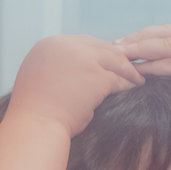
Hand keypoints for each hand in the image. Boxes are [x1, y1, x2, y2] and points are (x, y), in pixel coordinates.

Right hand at [8, 35, 140, 137]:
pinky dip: (128, 83)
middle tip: (128, 67)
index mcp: (49, 45)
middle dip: (116, 58)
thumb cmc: (35, 112)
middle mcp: (65, 45)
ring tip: (136, 78)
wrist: (34, 126)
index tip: (107, 62)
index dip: (96, 53)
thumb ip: (56, 68)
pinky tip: (134, 88)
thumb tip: (75, 70)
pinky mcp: (96, 75)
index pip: (81, 43)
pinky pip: (118, 78)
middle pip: (100, 47)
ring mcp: (82, 58)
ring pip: (113, 60)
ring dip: (127, 70)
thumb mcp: (38, 78)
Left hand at [114, 25, 170, 117]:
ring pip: (166, 46)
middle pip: (164, 34)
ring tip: (119, 57)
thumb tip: (143, 61)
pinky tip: (136, 72)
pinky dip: (152, 67)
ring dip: (140, 51)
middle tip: (113, 47)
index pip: (167, 30)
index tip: (120, 42)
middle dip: (136, 40)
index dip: (142, 34)